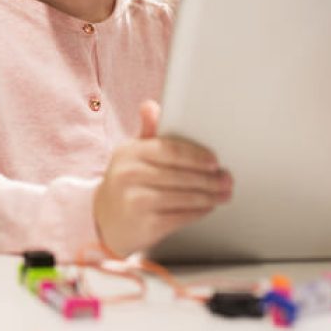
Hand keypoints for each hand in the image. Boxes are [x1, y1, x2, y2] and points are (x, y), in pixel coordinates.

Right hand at [93, 100, 231, 255]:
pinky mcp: (144, 225)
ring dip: (209, 196)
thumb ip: (147, 132)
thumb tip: (151, 106)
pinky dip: (197, 212)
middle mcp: (129, 175)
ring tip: (223, 194)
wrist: (104, 221)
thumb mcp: (132, 155)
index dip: (195, 156)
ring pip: (183, 198)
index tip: (214, 161)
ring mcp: (135, 201)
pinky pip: (179, 217)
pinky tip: (207, 208)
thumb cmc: (126, 183)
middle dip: (209, 179)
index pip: (169, 150)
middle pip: (179, 175)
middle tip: (226, 179)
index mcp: (129, 152)